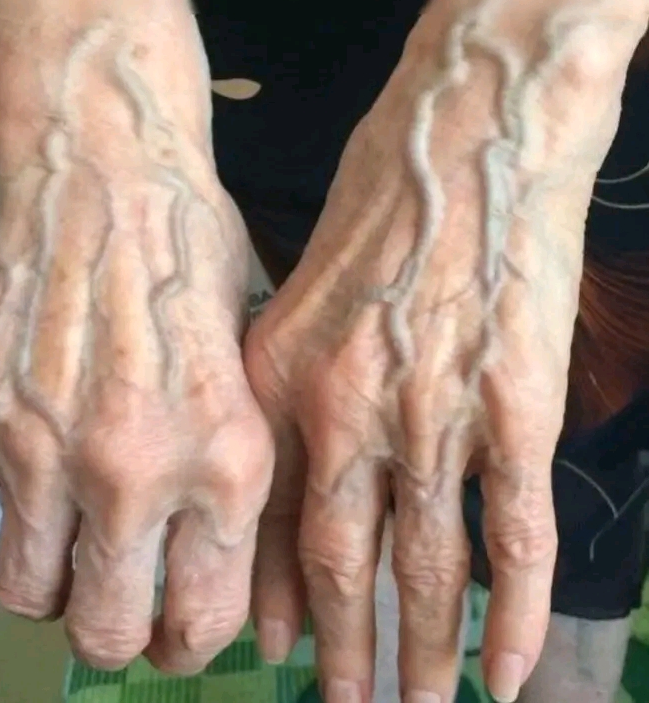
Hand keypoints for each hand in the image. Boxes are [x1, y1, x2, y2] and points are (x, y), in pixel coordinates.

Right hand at [0, 0, 272, 673]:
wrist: (110, 177)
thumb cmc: (194, 261)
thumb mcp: (257, 367)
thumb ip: (242, 470)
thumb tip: (223, 564)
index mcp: (226, 460)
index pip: (203, 619)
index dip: (188, 641)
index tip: (176, 632)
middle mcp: (136, 470)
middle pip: (106, 629)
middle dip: (117, 631)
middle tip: (119, 604)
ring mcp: (42, 447)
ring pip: (24, 594)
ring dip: (45, 590)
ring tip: (63, 555)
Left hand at [244, 0, 647, 700]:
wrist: (460, 138)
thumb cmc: (375, 209)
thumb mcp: (297, 295)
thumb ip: (290, 389)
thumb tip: (294, 477)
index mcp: (290, 385)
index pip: (272, 519)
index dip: (277, 598)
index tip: (279, 653)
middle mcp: (352, 411)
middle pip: (344, 562)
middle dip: (346, 651)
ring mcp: (436, 412)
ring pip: (429, 563)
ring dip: (426, 647)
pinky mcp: (516, 403)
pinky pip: (512, 527)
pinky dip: (515, 607)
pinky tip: (508, 664)